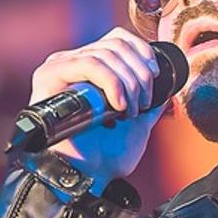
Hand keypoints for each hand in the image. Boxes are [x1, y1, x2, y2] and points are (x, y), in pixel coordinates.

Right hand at [25, 25, 176, 180]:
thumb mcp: (138, 122)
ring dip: (128, 82)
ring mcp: (59, 68)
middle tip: (142, 104)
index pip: (118, 39)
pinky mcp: (49, 77)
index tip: (155, 77)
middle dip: (139, 74)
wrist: (88, 178)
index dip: (142, 52)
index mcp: (90, 70)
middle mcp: (72, 63)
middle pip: (115, 45)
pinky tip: (117, 105)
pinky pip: (89, 64)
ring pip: (105, 54)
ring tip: (130, 111)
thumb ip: (149, 102)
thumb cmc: (107, 156)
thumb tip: (167, 86)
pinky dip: (112, 82)